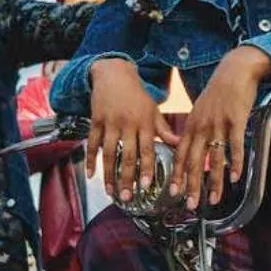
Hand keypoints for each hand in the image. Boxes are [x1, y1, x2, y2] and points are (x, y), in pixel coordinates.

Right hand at [87, 59, 175, 203]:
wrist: (113, 73)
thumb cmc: (136, 95)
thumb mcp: (153, 110)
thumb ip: (164, 130)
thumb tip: (180, 145)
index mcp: (144, 122)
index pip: (147, 149)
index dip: (146, 168)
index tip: (145, 185)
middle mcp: (127, 124)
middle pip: (127, 155)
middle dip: (127, 178)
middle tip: (127, 197)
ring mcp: (110, 122)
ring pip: (108, 153)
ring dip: (109, 174)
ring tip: (110, 191)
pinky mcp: (95, 120)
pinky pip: (92, 143)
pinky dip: (90, 160)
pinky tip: (91, 175)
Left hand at [171, 46, 270, 207]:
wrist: (234, 71)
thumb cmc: (218, 94)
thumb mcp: (200, 111)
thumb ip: (196, 132)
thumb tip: (192, 151)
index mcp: (191, 126)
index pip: (181, 156)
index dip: (178, 176)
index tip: (174, 193)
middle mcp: (201, 127)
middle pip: (194, 161)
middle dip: (192, 186)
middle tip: (190, 205)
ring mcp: (218, 124)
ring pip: (214, 158)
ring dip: (214, 181)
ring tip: (213, 199)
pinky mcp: (236, 120)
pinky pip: (235, 145)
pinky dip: (235, 163)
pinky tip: (235, 177)